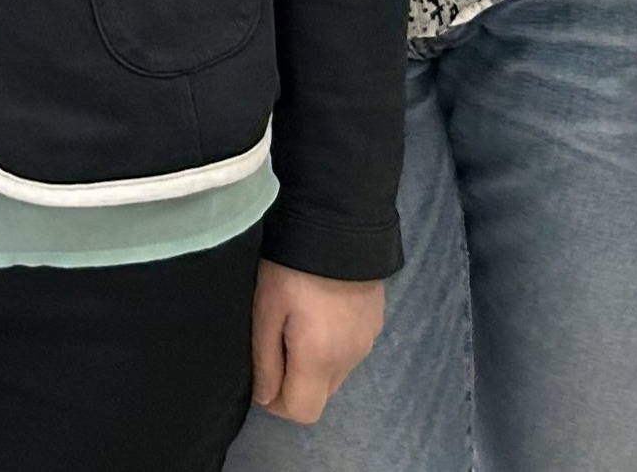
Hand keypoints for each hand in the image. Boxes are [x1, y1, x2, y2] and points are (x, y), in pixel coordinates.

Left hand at [248, 261, 383, 423]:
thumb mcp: (266, 310)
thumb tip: (265, 398)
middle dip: (294, 381)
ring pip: (335, 373)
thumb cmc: (292, 267)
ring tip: (294, 320)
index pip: (303, 412)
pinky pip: (348, 350)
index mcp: (321, 359)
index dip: (277, 403)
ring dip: (312, 361)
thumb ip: (266, 360)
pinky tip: (316, 310)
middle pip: (320, 394)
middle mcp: (351, 359)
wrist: (341, 225)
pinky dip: (330, 344)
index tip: (262, 373)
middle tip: (274, 340)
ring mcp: (367, 342)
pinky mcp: (375, 324)